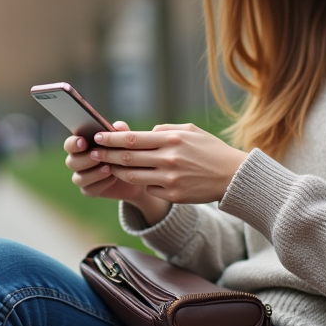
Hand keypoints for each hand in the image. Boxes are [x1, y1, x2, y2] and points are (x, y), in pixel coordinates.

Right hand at [65, 122, 170, 224]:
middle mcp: (78, 161)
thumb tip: (118, 126)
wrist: (137, 174)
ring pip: (78, 178)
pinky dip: (101, 184)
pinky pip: (89, 190)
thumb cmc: (125, 153)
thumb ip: (121, 133)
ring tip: (108, 168)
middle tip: (97, 156)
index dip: (73, 143)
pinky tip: (113, 178)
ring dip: (93, 173)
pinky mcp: (90, 190)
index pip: (70, 144)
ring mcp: (82, 177)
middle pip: (71, 162)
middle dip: (84, 159)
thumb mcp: (126, 142)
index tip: (83, 142)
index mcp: (82, 146)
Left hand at [89, 123, 247, 205]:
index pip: (132, 138)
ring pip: (132, 175)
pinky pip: (148, 189)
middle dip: (106, 154)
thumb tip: (144, 134)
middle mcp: (169, 159)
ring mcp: (170, 179)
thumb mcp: (190, 131)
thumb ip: (164, 130)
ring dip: (116, 170)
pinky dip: (140, 183)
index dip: (111, 138)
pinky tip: (135, 178)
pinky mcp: (173, 195)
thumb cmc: (210, 150)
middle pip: (127, 157)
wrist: (232, 176)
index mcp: (171, 139)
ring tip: (107, 166)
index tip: (97, 137)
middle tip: (92, 152)